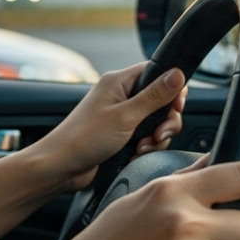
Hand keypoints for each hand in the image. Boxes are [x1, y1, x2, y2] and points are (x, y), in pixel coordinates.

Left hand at [0, 62, 186, 239]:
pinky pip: (146, 136)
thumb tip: (177, 74)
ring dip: (156, 137)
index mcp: (118, 82)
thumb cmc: (84, 138)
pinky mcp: (122, 134)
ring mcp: (122, 116)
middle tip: (159, 134)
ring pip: (156, 122)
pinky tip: (136, 154)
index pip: (156, 72)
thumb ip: (154, 96)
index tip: (176, 107)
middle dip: (165, 120)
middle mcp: (121, 96)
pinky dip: (146, 146)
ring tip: (142, 147)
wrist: (62, 167)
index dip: (172, 88)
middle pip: (161, 100)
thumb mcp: (125, 116)